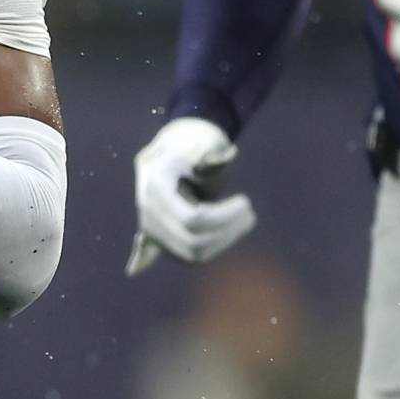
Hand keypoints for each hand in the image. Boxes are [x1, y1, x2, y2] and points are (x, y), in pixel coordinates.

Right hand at [125, 116, 255, 274]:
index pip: (192, 219)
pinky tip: (232, 230)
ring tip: (246, 220)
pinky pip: (189, 255)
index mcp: (155, 187)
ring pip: (193, 254)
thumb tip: (231, 154)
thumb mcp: (199, 143)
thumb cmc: (188, 148)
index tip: (246, 202)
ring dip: (224, 241)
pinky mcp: (162, 244)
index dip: (224, 217)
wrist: (167, 158)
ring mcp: (152, 232)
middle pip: (193, 241)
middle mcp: (149, 215)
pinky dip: (215, 246)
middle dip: (227, 231)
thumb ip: (213, 153)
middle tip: (251, 214)